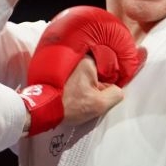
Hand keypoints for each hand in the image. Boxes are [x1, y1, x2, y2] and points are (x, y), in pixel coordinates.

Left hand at [21, 6, 143, 134]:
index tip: (123, 77)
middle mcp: (78, 55)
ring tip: (89, 90)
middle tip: (105, 87)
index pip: (113, 60)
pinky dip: (83, 77)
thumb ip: (115, 93)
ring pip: (89, 67)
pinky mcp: (59, 69)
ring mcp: (68, 61)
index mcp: (89, 60)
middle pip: (100, 62)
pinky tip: (80, 88)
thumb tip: (118, 89)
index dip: (119, 70)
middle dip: (105, 73)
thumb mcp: (99, 104)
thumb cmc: (69, 105)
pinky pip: (78, 69)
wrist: (41, 109)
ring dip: (94, 76)